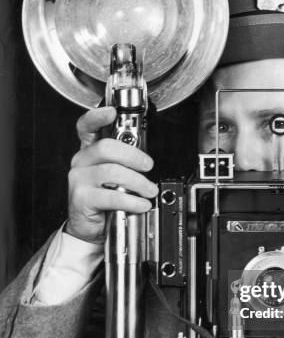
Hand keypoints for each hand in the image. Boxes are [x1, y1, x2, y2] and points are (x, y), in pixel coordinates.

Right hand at [65, 107, 157, 243]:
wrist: (90, 226)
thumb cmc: (104, 198)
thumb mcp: (116, 176)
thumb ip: (126, 163)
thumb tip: (145, 157)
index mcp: (90, 151)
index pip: (87, 127)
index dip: (97, 117)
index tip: (112, 112)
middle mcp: (82, 162)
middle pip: (106, 147)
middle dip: (134, 156)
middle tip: (148, 166)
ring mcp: (79, 179)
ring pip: (112, 172)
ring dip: (138, 182)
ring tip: (149, 191)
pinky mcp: (81, 198)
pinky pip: (111, 196)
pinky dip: (131, 201)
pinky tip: (141, 204)